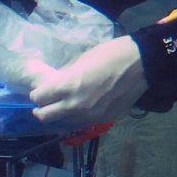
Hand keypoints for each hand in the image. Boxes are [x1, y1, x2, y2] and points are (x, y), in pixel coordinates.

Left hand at [27, 36, 147, 125]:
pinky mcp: (103, 120)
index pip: (38, 98)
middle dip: (41, 109)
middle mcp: (75, 105)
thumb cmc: (108, 55)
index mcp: (67, 86)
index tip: (41, 90)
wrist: (140, 64)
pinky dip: (80, 114)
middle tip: (45, 103)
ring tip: (68, 102)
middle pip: (44, 117)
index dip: (37, 94)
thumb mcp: (79, 60)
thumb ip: (64, 75)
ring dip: (62, 113)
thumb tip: (53, 84)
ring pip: (64, 120)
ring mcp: (89, 116)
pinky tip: (87, 103)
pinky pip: (83, 120)